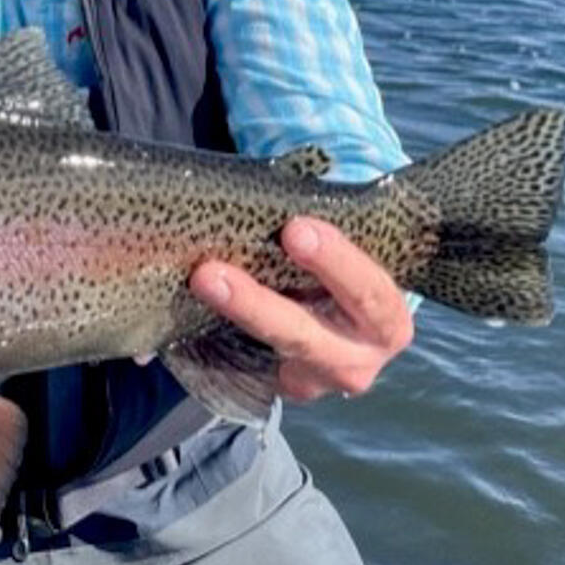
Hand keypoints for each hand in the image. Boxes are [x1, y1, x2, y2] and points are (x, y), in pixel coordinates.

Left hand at [189, 217, 412, 402]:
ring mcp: (316, 381)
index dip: (335, 260)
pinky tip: (178, 318)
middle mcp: (357, 358)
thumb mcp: (352, 250)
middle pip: (306, 336)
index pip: (367, 291)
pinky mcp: (284, 389)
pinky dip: (209, 343)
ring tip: (196, 284)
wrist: (348, 320)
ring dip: (227, 320)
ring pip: (268, 355)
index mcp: (386, 316)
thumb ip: (325, 228)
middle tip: (211, 272)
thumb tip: (286, 175)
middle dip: (256, 304)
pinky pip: (244, 370)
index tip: (295, 228)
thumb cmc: (346, 267)